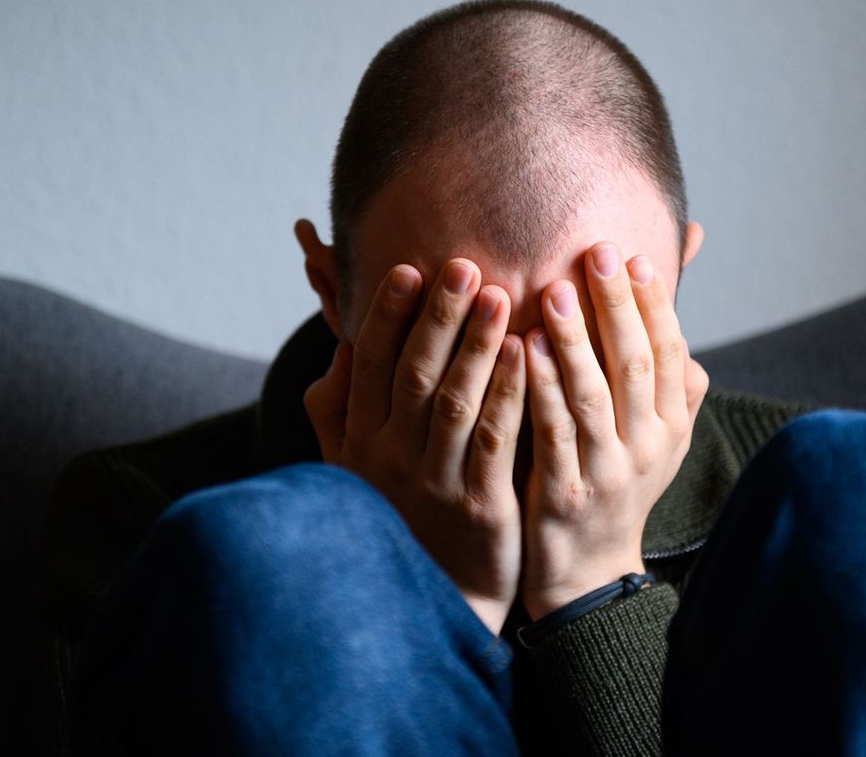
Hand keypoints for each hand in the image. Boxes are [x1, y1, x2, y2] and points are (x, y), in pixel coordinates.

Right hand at [303, 259, 527, 634]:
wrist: (433, 599)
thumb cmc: (395, 517)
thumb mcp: (349, 465)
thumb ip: (338, 408)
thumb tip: (342, 345)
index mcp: (362, 440)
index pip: (372, 365)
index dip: (388, 315)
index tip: (409, 268)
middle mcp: (392, 457)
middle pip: (414, 374)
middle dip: (438, 317)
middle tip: (463, 266)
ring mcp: (436, 483)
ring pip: (454, 402)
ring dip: (477, 346)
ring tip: (500, 295)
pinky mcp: (480, 508)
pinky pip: (494, 442)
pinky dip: (509, 396)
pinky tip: (527, 356)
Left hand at [521, 243, 708, 618]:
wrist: (587, 572)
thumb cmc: (618, 490)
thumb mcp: (657, 442)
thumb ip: (672, 391)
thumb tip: (690, 343)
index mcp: (669, 424)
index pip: (668, 351)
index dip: (652, 304)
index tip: (634, 256)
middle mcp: (646, 444)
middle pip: (634, 362)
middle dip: (615, 304)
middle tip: (595, 252)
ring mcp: (606, 470)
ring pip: (593, 394)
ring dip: (574, 339)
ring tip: (552, 291)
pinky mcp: (564, 492)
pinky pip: (552, 432)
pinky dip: (540, 388)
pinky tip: (521, 350)